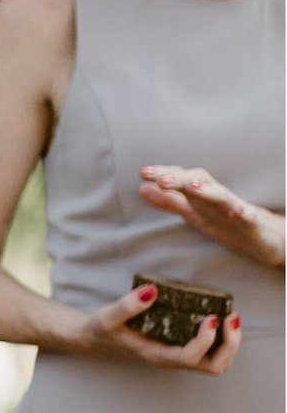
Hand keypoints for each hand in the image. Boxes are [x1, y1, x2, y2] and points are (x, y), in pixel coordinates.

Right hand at [70, 280, 241, 374]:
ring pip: (218, 363)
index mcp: (157, 355)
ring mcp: (179, 358)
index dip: (206, 339)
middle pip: (214, 366)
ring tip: (230, 318)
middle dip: (228, 344)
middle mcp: (172, 360)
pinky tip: (220, 320)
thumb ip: (128, 305)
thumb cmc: (104, 328)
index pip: (189, 356)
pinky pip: (213, 354)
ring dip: (230, 343)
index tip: (210, 316)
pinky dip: (224, 340)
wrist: (97, 338)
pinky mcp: (183, 350)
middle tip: (230, 317)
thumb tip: (153, 292)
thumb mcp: (109, 316)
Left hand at [139, 165, 284, 266]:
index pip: (182, 181)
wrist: (269, 239)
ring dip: (208, 191)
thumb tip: (142, 188)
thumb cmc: (229, 224)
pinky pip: (251, 219)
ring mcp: (238, 212)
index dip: (164, 175)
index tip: (143, 172)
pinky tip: (239, 212)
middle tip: (160, 179)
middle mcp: (219, 201)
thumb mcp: (195, 213)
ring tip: (192, 188)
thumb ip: (170, 202)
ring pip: (222, 197)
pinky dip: (244, 214)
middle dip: (180, 179)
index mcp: (203, 199)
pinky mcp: (255, 226)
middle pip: (200, 183)